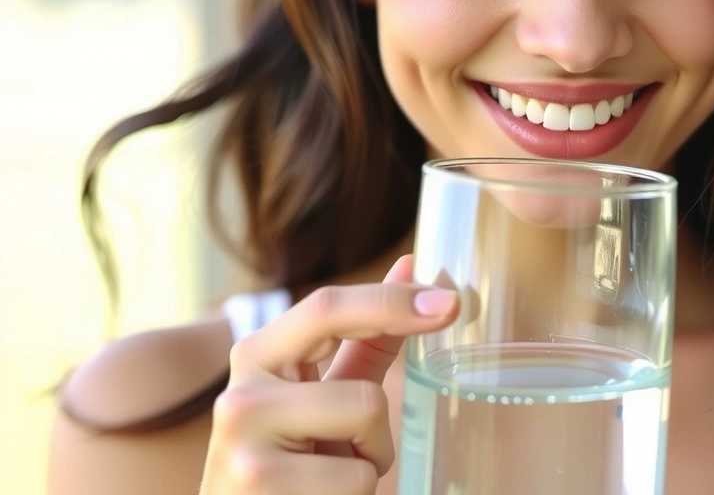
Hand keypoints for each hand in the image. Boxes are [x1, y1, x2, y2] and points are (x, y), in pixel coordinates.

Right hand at [199, 255, 458, 493]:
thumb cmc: (293, 457)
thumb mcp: (324, 395)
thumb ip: (366, 335)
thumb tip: (409, 265)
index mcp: (258, 355)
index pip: (327, 307)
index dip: (393, 301)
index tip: (450, 303)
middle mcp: (241, 393)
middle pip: (363, 390)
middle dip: (378, 424)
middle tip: (367, 446)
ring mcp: (243, 445)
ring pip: (363, 438)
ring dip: (365, 462)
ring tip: (326, 476)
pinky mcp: (258, 487)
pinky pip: (355, 481)